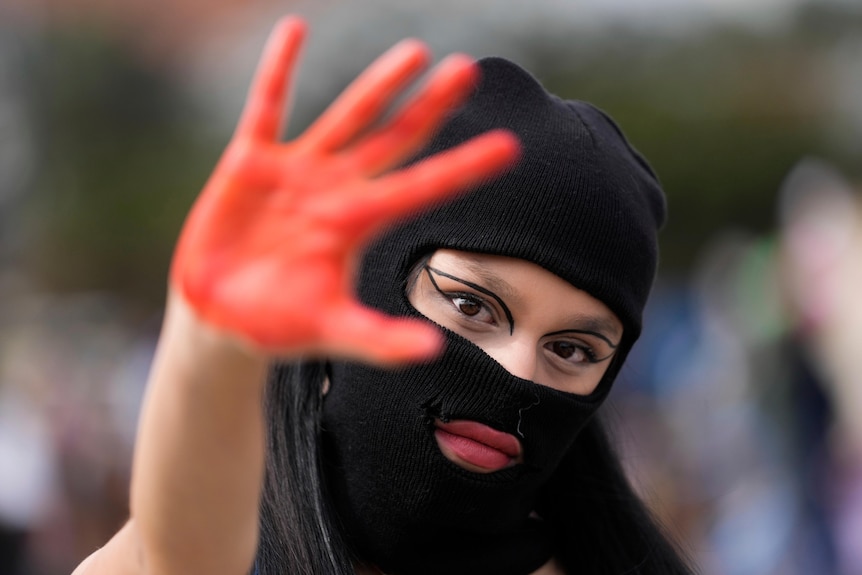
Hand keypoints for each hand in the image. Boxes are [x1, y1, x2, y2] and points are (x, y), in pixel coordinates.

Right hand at [170, 16, 518, 362]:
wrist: (221, 316)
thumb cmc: (279, 325)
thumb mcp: (332, 332)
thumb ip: (379, 340)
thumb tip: (434, 352)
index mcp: (360, 224)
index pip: (424, 187)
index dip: (465, 166)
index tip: (510, 145)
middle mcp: (338, 189)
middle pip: (395, 139)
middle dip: (430, 106)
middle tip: (468, 70)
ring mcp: (297, 171)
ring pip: (345, 115)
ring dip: (378, 84)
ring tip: (414, 51)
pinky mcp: (251, 162)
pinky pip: (267, 105)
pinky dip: (278, 69)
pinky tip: (294, 28)